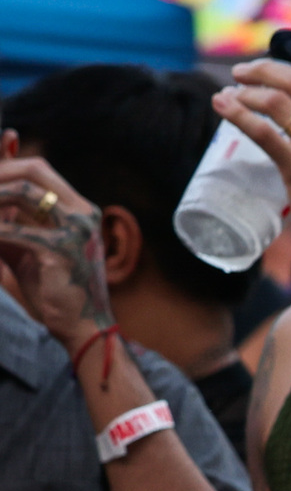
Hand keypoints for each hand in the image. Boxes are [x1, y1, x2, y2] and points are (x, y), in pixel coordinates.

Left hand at [0, 147, 116, 351]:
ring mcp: (76, 229)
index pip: (39, 170)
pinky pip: (16, 229)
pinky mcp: (62, 250)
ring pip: (25, 193)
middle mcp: (82, 212)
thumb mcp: (30, 248)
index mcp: (78, 209)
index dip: (7, 164)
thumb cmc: (55, 290)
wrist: (83, 326)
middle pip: (35, 171)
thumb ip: (12, 222)